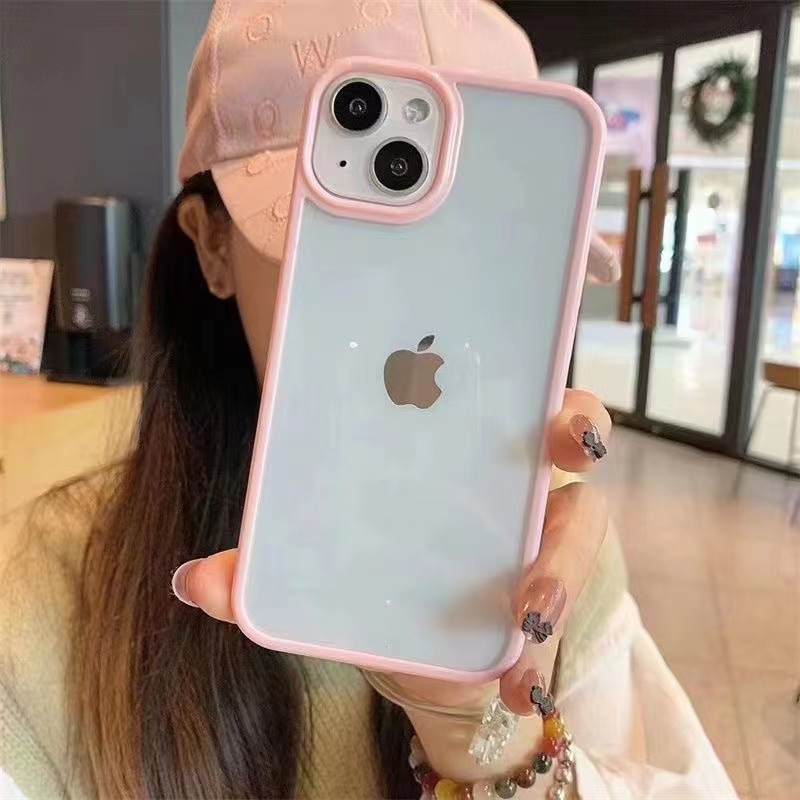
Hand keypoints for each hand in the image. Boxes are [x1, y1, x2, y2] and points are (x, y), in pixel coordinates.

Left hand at [171, 389, 610, 774]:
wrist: (421, 659)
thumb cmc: (382, 583)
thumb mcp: (327, 566)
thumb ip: (269, 569)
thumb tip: (192, 578)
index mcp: (462, 450)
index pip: (505, 391)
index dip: (521, 370)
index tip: (515, 371)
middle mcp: (514, 483)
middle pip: (571, 433)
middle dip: (579, 429)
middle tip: (571, 448)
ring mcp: (542, 539)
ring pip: (583, 525)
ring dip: (562, 565)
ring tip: (530, 611)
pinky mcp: (547, 603)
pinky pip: (562, 613)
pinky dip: (537, 652)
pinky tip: (517, 679)